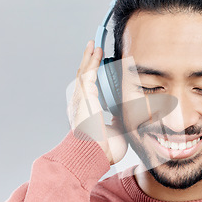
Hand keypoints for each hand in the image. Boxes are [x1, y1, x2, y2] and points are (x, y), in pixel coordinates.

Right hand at [67, 40, 127, 164]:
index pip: (88, 88)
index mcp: (85, 112)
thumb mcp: (116, 131)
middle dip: (88, 62)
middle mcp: (79, 104)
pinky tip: (96, 52)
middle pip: (82, 77)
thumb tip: (122, 112)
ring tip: (93, 45)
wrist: (95, 155)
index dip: (92, 75)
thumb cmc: (104, 150)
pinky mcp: (84, 96)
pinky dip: (92, 61)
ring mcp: (79, 99)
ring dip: (89, 58)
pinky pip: (87, 74)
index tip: (98, 64)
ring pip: (83, 72)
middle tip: (93, 49)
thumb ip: (118, 119)